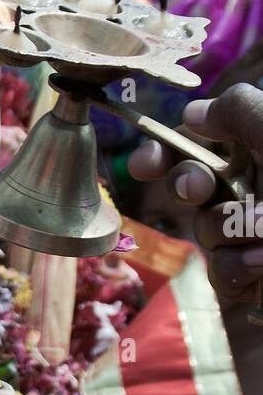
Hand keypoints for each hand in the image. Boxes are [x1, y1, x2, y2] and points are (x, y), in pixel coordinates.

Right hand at [129, 86, 262, 299]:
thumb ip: (241, 110)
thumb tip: (194, 113)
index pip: (206, 147)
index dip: (167, 152)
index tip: (144, 162)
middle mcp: (260, 194)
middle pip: (194, 187)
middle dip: (190, 186)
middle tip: (200, 189)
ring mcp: (257, 242)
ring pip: (207, 235)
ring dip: (230, 233)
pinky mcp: (257, 284)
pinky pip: (222, 278)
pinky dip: (240, 272)